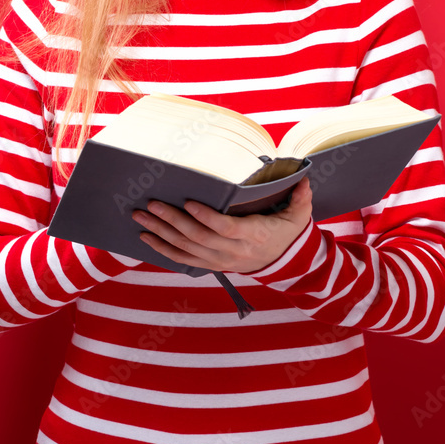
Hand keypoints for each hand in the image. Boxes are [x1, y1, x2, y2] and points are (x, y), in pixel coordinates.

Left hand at [131, 177, 312, 273]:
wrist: (285, 265)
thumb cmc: (288, 232)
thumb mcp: (299, 216)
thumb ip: (300, 197)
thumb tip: (304, 178)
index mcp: (254, 235)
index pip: (225, 228)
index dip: (206, 218)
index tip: (188, 203)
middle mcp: (234, 251)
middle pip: (198, 238)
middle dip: (172, 221)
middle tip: (151, 204)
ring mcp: (220, 261)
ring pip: (186, 249)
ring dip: (161, 233)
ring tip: (141, 217)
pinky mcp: (212, 265)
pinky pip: (183, 260)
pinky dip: (163, 249)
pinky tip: (146, 238)